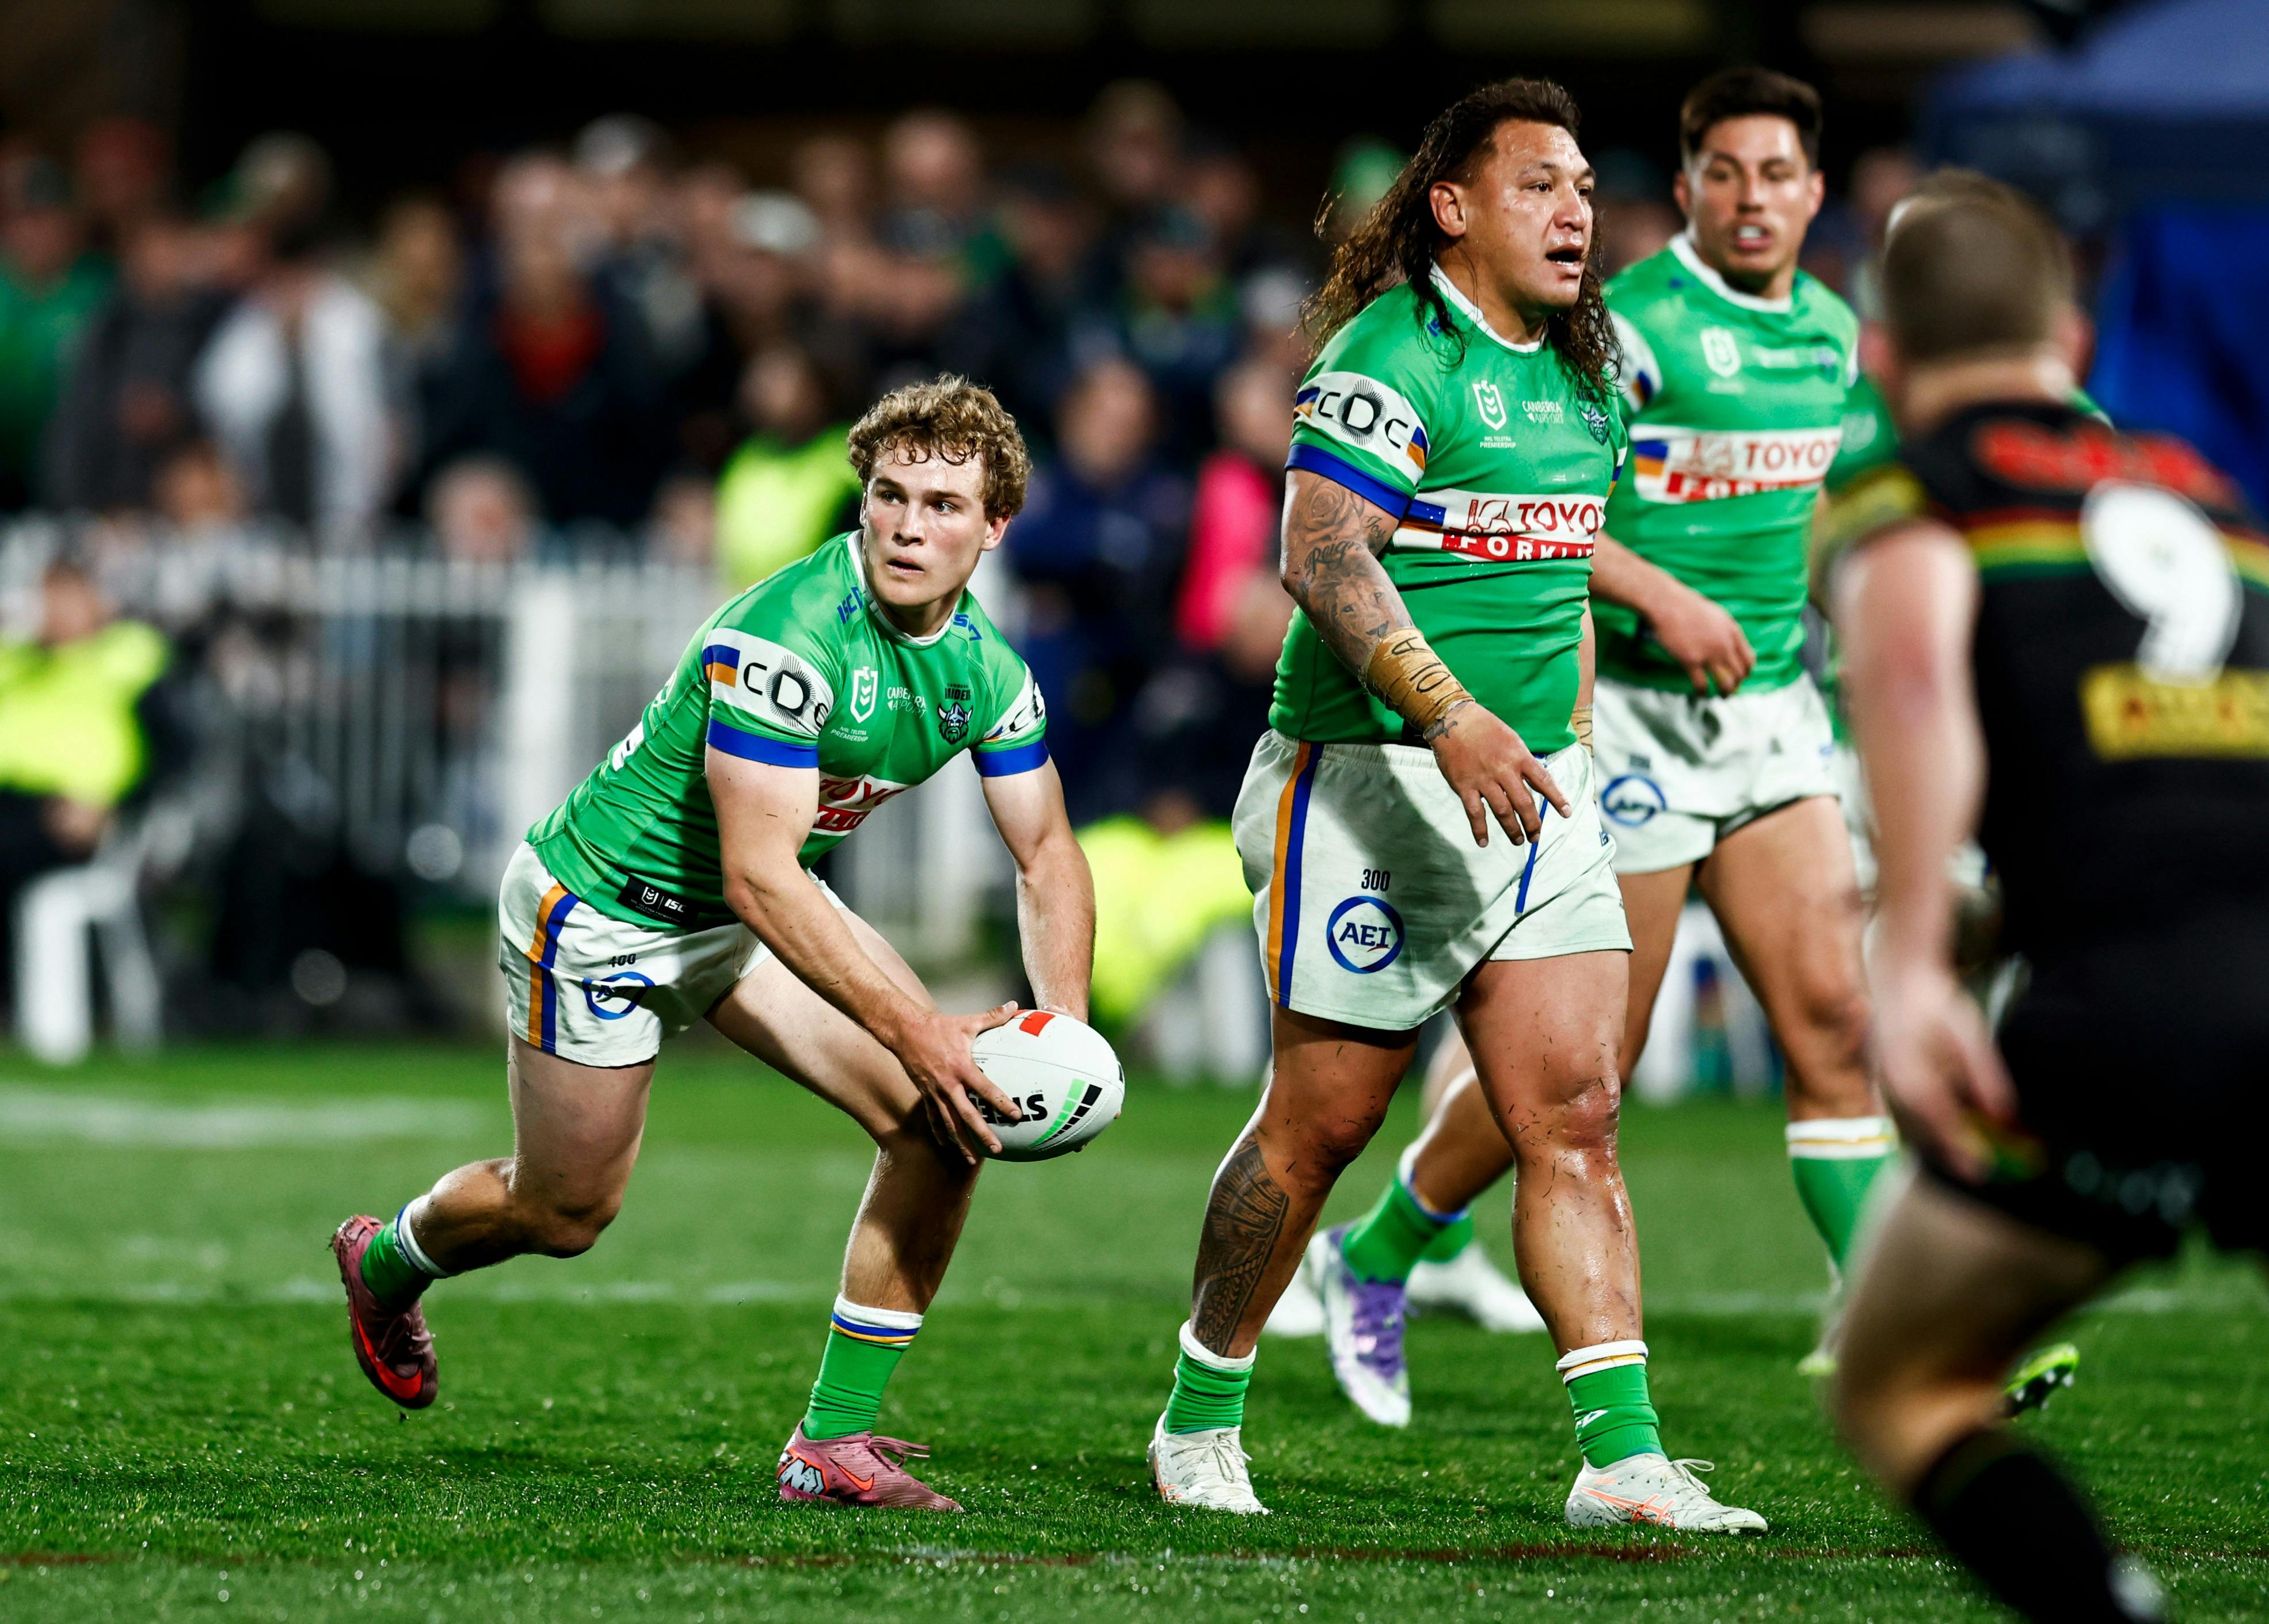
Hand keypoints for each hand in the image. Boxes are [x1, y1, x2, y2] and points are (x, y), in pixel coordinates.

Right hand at [890, 1001, 1024, 1163]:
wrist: (905, 1031)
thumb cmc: (939, 1026)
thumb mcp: (968, 1022)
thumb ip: (993, 1016)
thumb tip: (1015, 1005)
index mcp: (962, 1068)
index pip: (985, 1089)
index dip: (1001, 1103)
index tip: (1015, 1115)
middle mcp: (948, 1085)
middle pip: (967, 1115)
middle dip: (981, 1134)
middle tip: (996, 1149)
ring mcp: (934, 1092)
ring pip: (949, 1123)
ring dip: (961, 1142)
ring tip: (971, 1160)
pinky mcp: (925, 1095)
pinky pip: (933, 1118)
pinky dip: (940, 1133)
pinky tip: (947, 1146)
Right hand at [1427, 703, 1570, 847]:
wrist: (1454, 720)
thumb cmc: (1485, 728)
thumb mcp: (1512, 739)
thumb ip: (1523, 761)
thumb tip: (1536, 782)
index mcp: (1519, 756)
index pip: (1543, 781)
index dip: (1557, 799)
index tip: (1566, 813)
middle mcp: (1504, 770)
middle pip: (1524, 803)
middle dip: (1533, 823)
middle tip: (1535, 836)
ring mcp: (1484, 780)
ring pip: (1503, 811)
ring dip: (1512, 829)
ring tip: (1518, 841)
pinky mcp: (1464, 786)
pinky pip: (1474, 813)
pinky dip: (1480, 830)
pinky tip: (1484, 842)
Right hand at [1645, 579, 1753, 696]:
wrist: (1667, 603)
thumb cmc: (1687, 606)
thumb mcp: (1716, 615)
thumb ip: (1725, 631)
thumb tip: (1727, 645)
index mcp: (1733, 632)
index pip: (1749, 660)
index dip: (1745, 672)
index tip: (1739, 677)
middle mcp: (1725, 645)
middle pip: (1739, 674)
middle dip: (1736, 685)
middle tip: (1729, 690)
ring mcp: (1709, 654)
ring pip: (1726, 683)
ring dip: (1725, 693)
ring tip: (1721, 696)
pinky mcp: (1691, 661)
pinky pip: (1702, 684)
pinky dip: (1702, 693)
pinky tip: (1700, 694)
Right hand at [1870, 957, 2016, 1182]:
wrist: (1897, 978)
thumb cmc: (1934, 1003)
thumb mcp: (1968, 1033)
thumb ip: (1985, 1075)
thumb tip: (2004, 1114)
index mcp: (1912, 1076)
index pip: (1940, 1124)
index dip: (1961, 1150)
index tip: (1983, 1171)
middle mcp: (1893, 1086)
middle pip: (1922, 1133)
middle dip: (1949, 1155)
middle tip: (1977, 1174)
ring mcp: (1884, 1084)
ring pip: (1911, 1125)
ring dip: (1936, 1144)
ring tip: (1963, 1161)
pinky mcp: (1884, 1080)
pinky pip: (1904, 1113)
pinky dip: (1924, 1127)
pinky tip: (1941, 1133)